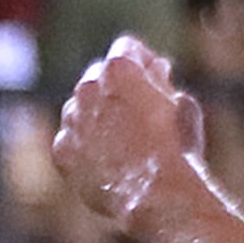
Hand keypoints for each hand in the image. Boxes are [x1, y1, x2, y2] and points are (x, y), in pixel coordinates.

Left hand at [54, 36, 205, 230]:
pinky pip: (70, 137)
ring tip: (123, 137)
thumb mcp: (181, 103)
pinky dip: (84, 142)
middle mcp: (88, 88)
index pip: (126, 47)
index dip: (142, 59)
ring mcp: (72, 120)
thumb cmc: (177, 148)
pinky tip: (106, 156)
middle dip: (116, 85)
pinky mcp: (62, 151)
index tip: (152, 74)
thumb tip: (155, 69)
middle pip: (99, 74)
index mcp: (119, 68)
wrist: (157, 195)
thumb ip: (161, 81)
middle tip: (137, 107)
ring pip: (80, 106)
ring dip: (97, 113)